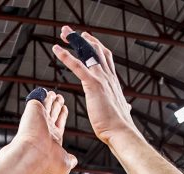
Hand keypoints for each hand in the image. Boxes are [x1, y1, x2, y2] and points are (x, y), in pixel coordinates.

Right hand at [11, 88, 76, 173]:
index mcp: (53, 138)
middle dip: (57, 105)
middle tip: (60, 98)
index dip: (62, 116)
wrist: (34, 154)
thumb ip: (71, 160)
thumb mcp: (65, 163)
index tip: (64, 109)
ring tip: (54, 93)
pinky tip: (45, 91)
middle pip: (53, 113)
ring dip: (50, 99)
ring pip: (46, 105)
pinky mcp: (33, 109)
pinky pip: (38, 98)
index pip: (58, 123)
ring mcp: (38, 118)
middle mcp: (45, 128)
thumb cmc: (48, 161)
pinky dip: (41, 94)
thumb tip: (74, 162)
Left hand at [52, 26, 139, 147]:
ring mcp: (102, 78)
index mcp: (113, 81)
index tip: (87, 39)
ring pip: (87, 53)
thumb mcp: (121, 111)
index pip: (104, 57)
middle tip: (70, 32)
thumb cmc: (118, 125)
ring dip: (74, 41)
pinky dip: (66, 56)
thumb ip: (122, 106)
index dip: (95, 46)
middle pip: (96, 49)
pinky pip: (78, 66)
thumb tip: (127, 108)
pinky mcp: (94, 85)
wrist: (120, 131)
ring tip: (63, 33)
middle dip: (83, 38)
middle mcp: (108, 76)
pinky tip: (57, 49)